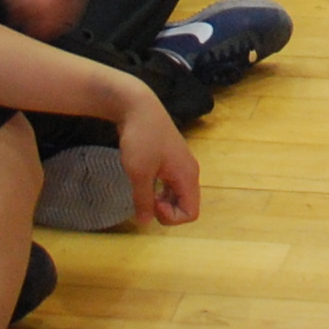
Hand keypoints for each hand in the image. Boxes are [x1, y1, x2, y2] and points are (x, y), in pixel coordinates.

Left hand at [114, 83, 201, 227]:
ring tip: (144, 190)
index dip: (171, 217)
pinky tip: (145, 180)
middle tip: (145, 198)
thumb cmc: (141, 138)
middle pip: (186, 205)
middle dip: (166, 210)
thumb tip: (145, 223)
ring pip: (178, 195)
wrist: (137, 105)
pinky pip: (171, 184)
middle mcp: (189, 171)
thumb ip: (143, 200)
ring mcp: (181, 164)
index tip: (152, 202)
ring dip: (162, 200)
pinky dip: (160, 189)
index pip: (191, 213)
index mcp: (187, 176)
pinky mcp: (171, 158)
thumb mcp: (139, 172)